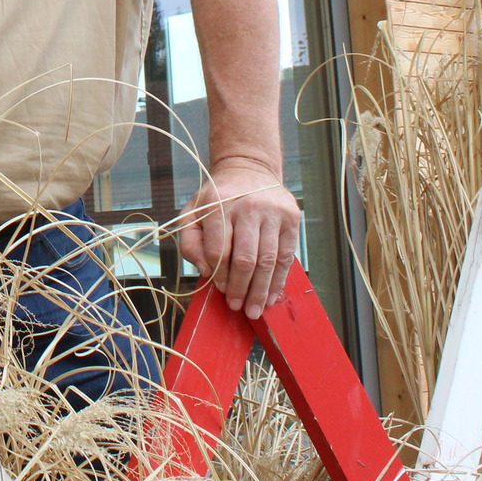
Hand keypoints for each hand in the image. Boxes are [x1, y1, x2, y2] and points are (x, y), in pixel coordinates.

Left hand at [177, 160, 301, 318]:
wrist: (249, 170)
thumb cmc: (217, 198)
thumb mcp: (193, 211)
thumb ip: (190, 241)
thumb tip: (206, 270)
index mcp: (219, 203)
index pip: (219, 249)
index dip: (219, 275)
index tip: (220, 290)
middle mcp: (248, 206)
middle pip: (245, 259)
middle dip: (240, 288)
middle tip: (237, 307)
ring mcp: (273, 212)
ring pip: (268, 261)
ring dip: (260, 290)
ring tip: (254, 309)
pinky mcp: (291, 218)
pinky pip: (286, 256)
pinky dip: (278, 280)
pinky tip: (271, 295)